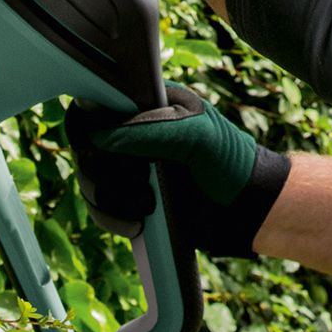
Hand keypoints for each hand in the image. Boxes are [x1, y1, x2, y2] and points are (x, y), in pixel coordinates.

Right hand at [64, 84, 291, 257]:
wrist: (246, 211)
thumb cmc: (228, 162)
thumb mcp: (195, 135)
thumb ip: (148, 130)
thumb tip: (98, 136)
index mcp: (147, 106)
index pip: (97, 106)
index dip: (86, 126)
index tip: (94, 147)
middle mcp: (133, 136)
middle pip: (85, 149)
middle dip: (102, 171)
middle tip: (136, 179)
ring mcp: (131, 170)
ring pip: (89, 182)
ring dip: (110, 199)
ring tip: (146, 207)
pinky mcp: (131, 202)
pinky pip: (100, 210)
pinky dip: (113, 220)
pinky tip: (137, 226)